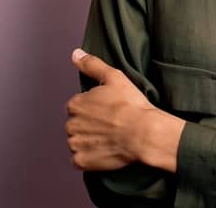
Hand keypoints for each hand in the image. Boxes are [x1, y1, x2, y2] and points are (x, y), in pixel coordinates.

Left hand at [65, 48, 157, 171]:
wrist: (144, 133)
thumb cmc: (131, 105)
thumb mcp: (114, 77)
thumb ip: (92, 65)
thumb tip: (75, 54)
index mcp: (75, 104)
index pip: (78, 106)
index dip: (94, 108)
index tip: (108, 111)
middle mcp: (71, 124)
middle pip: (76, 124)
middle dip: (89, 125)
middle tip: (110, 125)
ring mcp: (75, 144)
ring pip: (77, 142)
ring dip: (89, 141)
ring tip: (109, 138)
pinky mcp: (82, 161)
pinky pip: (80, 160)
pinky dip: (90, 157)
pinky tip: (105, 150)